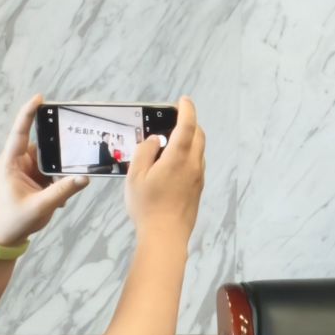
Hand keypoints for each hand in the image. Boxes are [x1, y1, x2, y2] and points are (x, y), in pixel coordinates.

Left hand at [0, 95, 88, 249]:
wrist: (8, 235)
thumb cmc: (15, 220)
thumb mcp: (40, 206)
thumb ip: (62, 191)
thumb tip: (85, 177)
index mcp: (12, 164)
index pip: (20, 133)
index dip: (28, 114)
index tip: (40, 98)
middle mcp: (21, 162)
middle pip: (42, 141)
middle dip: (60, 136)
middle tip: (79, 126)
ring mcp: (31, 169)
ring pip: (53, 155)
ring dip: (66, 157)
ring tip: (85, 153)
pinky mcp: (40, 177)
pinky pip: (57, 168)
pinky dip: (67, 171)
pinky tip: (77, 177)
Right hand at [124, 97, 204, 243]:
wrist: (166, 234)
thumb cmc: (147, 205)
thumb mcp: (135, 177)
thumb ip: (145, 152)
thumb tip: (154, 139)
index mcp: (178, 157)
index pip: (187, 126)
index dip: (187, 110)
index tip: (184, 100)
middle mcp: (193, 164)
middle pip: (198, 135)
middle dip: (190, 122)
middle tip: (174, 118)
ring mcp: (199, 176)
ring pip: (199, 149)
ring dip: (189, 139)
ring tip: (169, 140)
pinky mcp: (198, 187)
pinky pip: (196, 162)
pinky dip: (188, 153)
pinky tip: (172, 162)